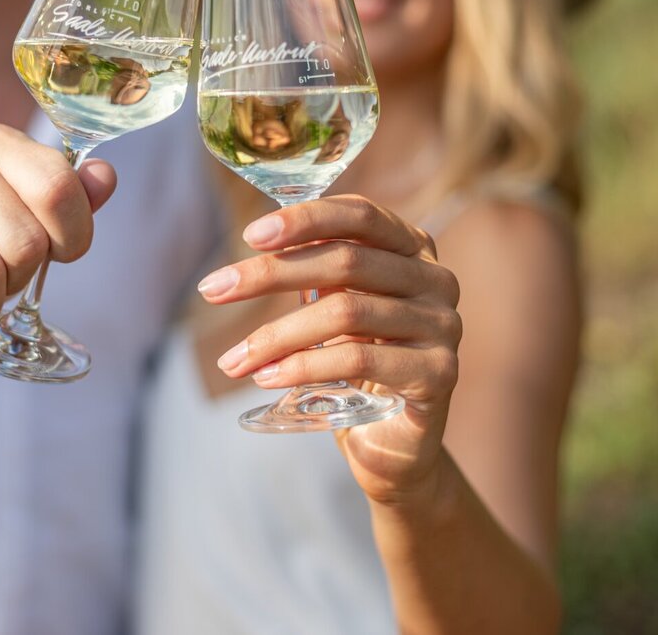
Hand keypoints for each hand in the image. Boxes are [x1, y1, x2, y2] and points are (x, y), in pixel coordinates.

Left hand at [197, 194, 460, 504]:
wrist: (394, 444)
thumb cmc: (356, 360)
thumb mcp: (334, 303)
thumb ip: (311, 268)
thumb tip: (252, 247)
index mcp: (412, 245)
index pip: (359, 215)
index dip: (304, 220)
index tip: (250, 235)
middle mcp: (436, 277)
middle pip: (345, 260)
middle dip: (270, 273)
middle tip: (212, 290)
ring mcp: (444, 324)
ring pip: (346, 311)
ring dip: (277, 334)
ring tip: (233, 359)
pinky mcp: (439, 372)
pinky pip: (360, 357)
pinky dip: (304, 366)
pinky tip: (267, 377)